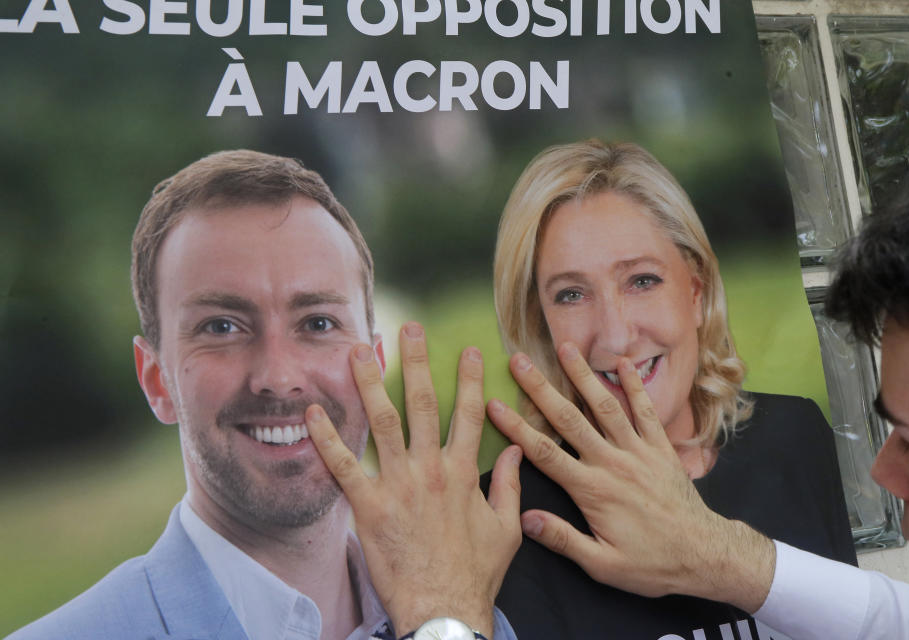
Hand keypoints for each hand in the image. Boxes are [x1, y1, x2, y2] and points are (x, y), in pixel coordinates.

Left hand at [306, 322, 521, 637]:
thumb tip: (514, 450)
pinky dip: (328, 438)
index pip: (469, 413)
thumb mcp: (505, 528)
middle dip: (416, 362)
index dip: (470, 378)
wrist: (444, 608)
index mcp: (463, 472)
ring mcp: (398, 486)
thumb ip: (509, 484)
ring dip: (370, 383)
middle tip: (409, 329)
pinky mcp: (369, 506)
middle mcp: (431, 470)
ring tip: (359, 351)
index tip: (469, 350)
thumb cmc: (475, 572)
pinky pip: (344, 466)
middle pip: (423, 404)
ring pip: (383, 423)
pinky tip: (313, 413)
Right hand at [486, 342, 774, 611]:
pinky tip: (622, 363)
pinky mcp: (660, 448)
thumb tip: (525, 518)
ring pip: (606, 406)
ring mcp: (638, 451)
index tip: (493, 404)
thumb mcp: (603, 565)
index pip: (544, 453)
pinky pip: (645, 411)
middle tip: (519, 360)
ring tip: (566, 347)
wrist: (704, 554)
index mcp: (592, 490)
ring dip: (583, 375)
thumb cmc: (651, 564)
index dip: (516, 427)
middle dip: (541, 388)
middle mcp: (613, 463)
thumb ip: (563, 539)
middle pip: (569, 418)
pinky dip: (634, 386)